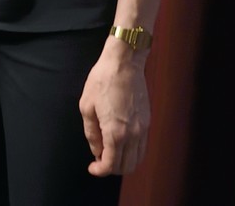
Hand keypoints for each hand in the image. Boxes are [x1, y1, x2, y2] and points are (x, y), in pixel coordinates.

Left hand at [79, 43, 150, 175]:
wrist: (124, 62)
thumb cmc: (102, 81)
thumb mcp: (86, 106)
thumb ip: (91, 133)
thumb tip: (97, 151)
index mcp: (115, 132)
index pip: (111, 165)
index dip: (100, 171)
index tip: (92, 168)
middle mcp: (133, 134)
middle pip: (126, 167)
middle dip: (111, 169)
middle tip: (99, 161)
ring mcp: (143, 129)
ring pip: (137, 159)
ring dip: (123, 162)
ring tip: (109, 152)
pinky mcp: (148, 122)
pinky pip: (142, 147)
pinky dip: (132, 152)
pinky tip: (121, 143)